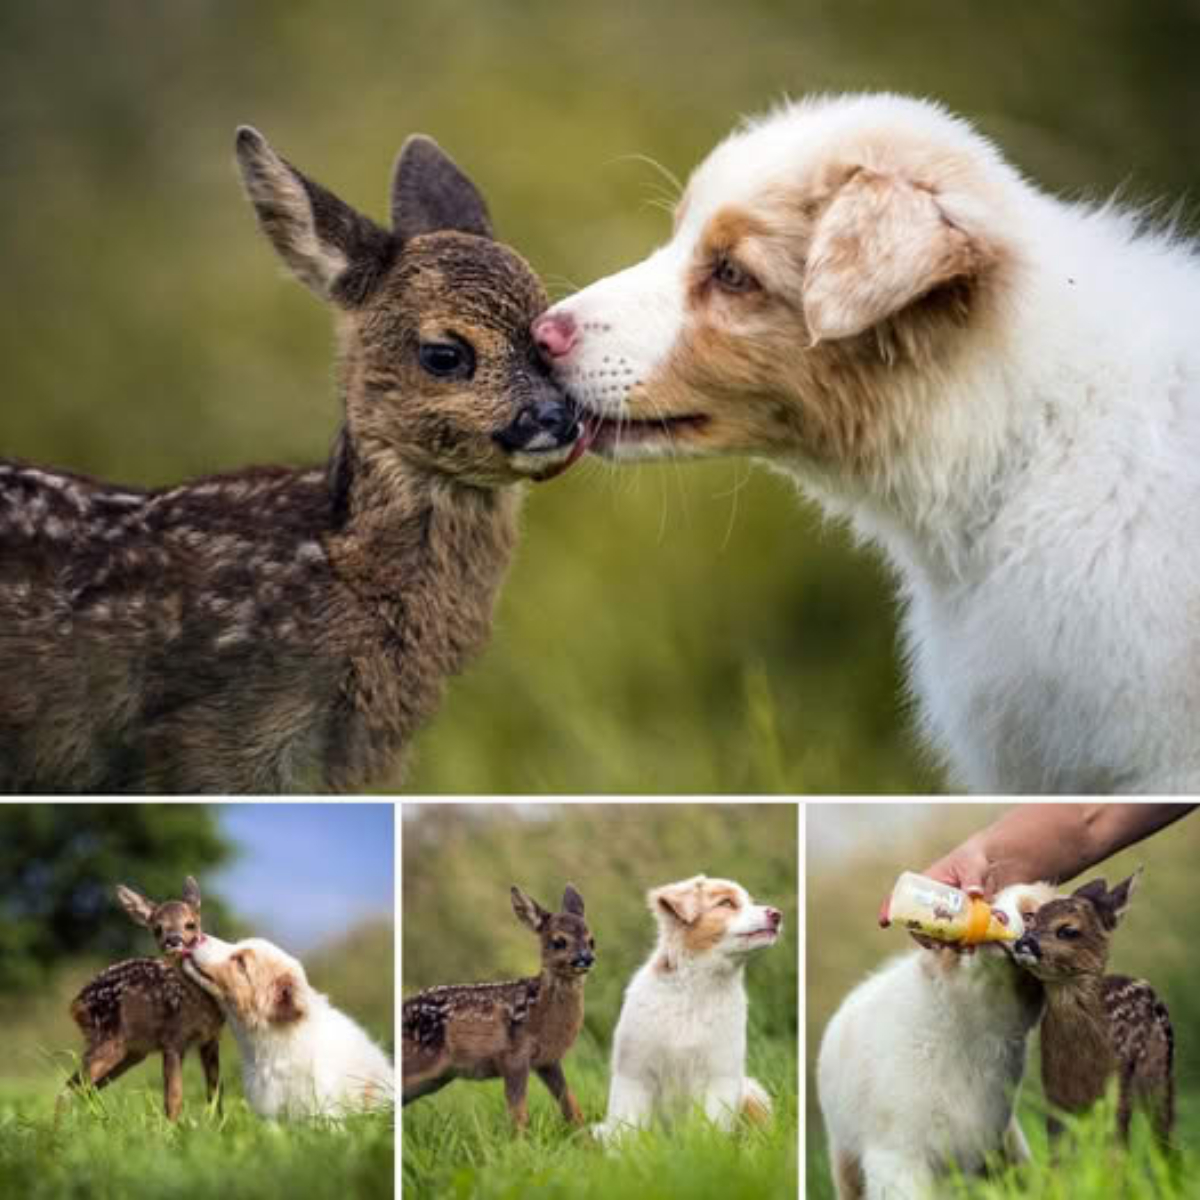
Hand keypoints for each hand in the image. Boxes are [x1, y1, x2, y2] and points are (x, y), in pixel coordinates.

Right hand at [877, 833, 992, 954]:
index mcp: (927, 884)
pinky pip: (965, 937)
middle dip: (927, 938)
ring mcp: (949, 914)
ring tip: (966, 948)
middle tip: (939, 945)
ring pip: (942, 935)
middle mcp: (934, 902)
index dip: (890, 908)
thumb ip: (973, 879)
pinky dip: (974, 941)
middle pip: (920, 924)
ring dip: (952, 944)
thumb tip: (974, 893)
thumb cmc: (974, 858)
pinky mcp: (966, 922)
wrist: (995, 864)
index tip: (884, 921)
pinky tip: (982, 939)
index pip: (902, 896)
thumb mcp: (972, 866)